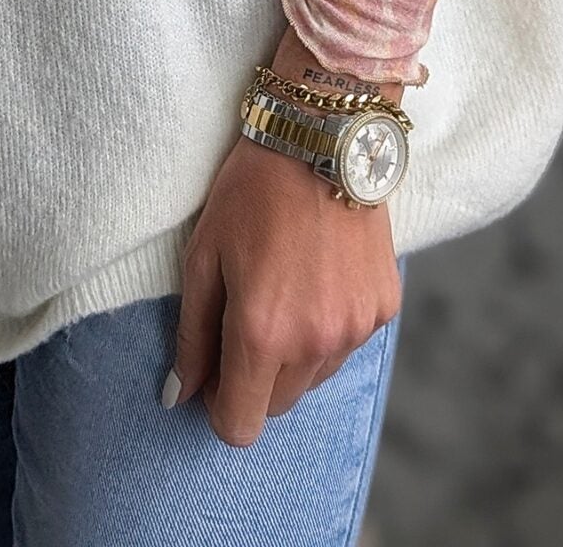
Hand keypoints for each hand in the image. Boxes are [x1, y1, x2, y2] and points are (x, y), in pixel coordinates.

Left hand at [169, 31, 403, 448]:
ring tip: (283, 286)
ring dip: (293, 354)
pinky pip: (347, 344)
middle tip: (243, 315)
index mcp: (262, 333)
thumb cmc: (250, 192)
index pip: (240, 424)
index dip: (218, 406)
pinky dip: (328, 326)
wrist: (323, 137)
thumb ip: (192, 335)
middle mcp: (315, 342)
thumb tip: (178, 395)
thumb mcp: (203, 256)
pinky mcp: (384, 309)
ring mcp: (356, 328)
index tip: (212, 372)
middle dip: (254, 377)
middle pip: (277, 405)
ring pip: (313, 378)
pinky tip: (316, 275)